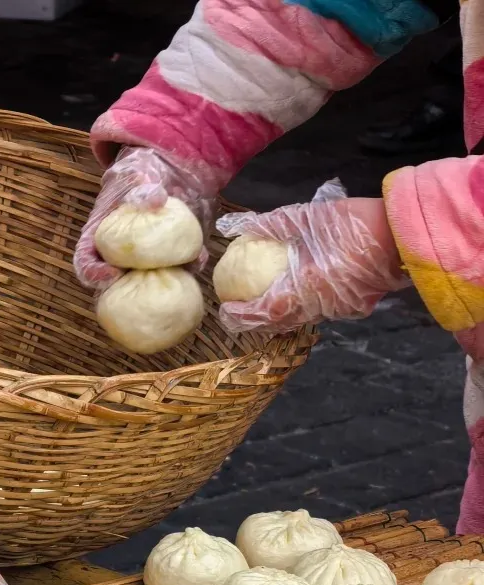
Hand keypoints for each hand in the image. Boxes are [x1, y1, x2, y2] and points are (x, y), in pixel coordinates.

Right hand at [74, 147, 215, 291]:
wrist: (167, 170)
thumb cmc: (140, 174)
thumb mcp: (135, 173)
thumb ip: (140, 186)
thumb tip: (157, 198)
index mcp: (100, 236)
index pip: (87, 261)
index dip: (94, 273)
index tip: (112, 274)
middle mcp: (118, 254)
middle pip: (114, 282)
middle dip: (127, 289)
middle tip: (145, 286)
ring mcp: (143, 259)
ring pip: (147, 281)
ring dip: (162, 282)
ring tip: (180, 272)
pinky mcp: (168, 256)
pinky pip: (176, 268)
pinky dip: (188, 266)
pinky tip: (200, 259)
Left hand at [216, 180, 409, 332]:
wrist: (405, 233)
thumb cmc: (356, 222)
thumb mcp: (311, 215)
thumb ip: (273, 224)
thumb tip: (238, 227)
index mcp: (308, 287)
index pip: (266, 312)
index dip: (243, 315)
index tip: (226, 311)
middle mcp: (321, 306)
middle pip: (280, 322)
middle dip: (256, 319)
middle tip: (236, 312)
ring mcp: (339, 310)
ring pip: (299, 319)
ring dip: (277, 314)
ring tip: (260, 303)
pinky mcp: (353, 307)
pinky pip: (318, 311)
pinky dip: (300, 305)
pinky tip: (293, 293)